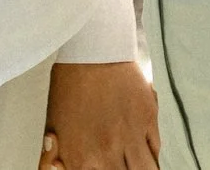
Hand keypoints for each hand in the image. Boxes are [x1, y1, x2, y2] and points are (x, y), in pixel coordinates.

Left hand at [43, 59, 159, 169]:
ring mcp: (130, 137)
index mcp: (81, 157)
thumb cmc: (69, 84)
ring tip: (136, 165)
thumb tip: (56, 169)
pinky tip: (146, 154)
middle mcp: (107, 152)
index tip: (100, 166)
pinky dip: (152, 156)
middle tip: (121, 164)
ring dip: (142, 169)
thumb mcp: (52, 126)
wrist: (92, 51)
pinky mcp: (148, 120)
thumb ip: (52, 159)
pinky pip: (156, 149)